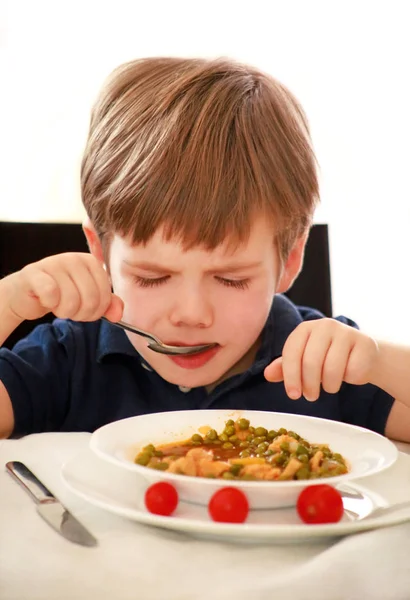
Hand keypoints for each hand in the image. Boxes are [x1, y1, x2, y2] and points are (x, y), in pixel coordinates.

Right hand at [6, 253, 122, 322]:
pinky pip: (51, 294)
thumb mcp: (88, 298)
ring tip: (59, 306)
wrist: (27, 294)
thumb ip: (107, 305)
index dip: (98, 310)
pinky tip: (46, 301)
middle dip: (82, 314)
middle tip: (71, 311)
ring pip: (71, 300)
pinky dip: (50, 305)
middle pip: (91, 299)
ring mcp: (53, 263)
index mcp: (90, 262)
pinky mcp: (34, 273)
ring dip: (65, 312)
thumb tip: (117, 315)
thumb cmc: (60, 294)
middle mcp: (73, 258)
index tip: (87, 312)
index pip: (105, 294)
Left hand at [264, 319, 379, 400]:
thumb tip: (267, 375)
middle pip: (310, 361)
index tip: (293, 395)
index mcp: (305, 328)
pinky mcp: (364, 343)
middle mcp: (325, 325)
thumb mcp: (304, 361)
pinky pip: (351, 372)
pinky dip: (349, 380)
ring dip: (329, 386)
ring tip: (329, 387)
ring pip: (332, 369)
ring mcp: (346, 332)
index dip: (290, 376)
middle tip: (310, 397)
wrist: (364, 355)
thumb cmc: (328, 358)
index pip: (292, 351)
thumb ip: (285, 367)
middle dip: (309, 385)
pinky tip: (349, 375)